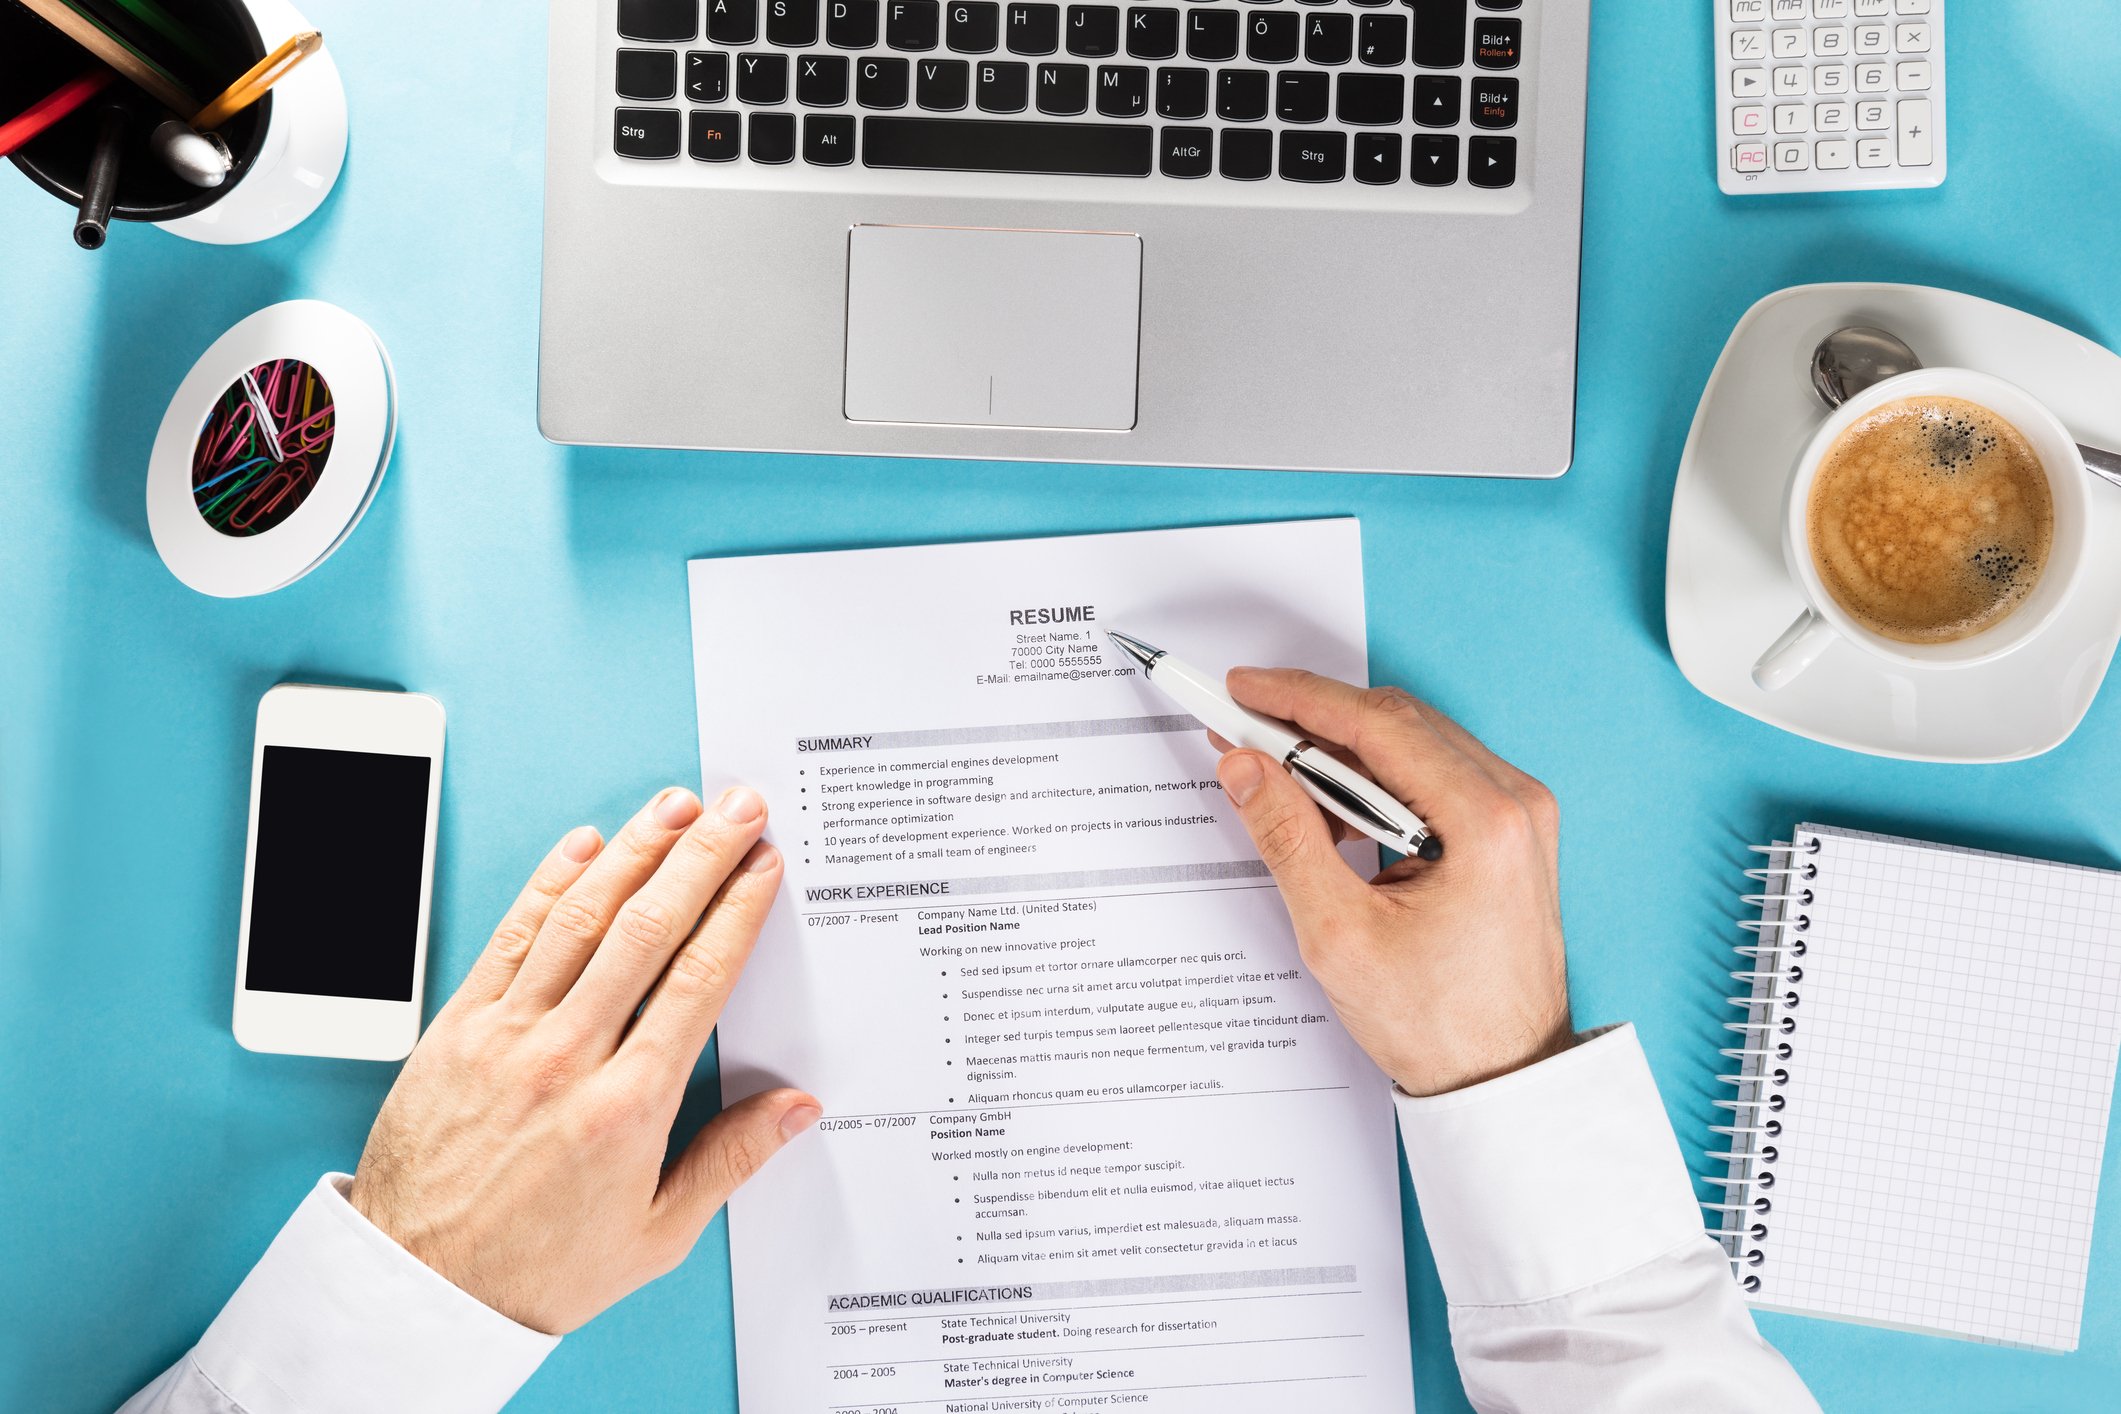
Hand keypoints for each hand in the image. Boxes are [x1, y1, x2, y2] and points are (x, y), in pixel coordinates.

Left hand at [347, 786, 819, 1334]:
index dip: (736, 911)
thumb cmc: (536, 1270)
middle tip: (737, 808)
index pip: (696, 980)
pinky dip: (548, 884)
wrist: (418, 1289)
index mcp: (627, 1107)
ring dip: (633, 851)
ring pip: (580, 918)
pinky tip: (583, 846)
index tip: (763, 867)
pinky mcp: (456, 1030)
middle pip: (647, 930)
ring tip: (674, 807)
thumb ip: (731, 1161)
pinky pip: (509, 938)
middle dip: (701, 857)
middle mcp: (567, 1058)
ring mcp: (506, 1036)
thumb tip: (798, 1109)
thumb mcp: (656, 1235)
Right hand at [1212, 669, 1572, 1096]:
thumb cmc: (1439, 1023)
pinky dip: (1374, 781)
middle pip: (1397, 723)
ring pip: (1413, 745)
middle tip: (1242, 723)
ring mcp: (1517, 816)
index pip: (1377, 725)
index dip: (1298, 698)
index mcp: (1484, 821)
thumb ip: (1286, 838)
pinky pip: (1431, 777)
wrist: (1503, 1078)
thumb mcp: (1339, 935)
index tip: (1242, 688)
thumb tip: (1246, 768)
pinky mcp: (1507, 834)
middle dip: (1312, 719)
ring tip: (1274, 775)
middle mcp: (1514, 803)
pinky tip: (1327, 810)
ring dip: (1340, 751)